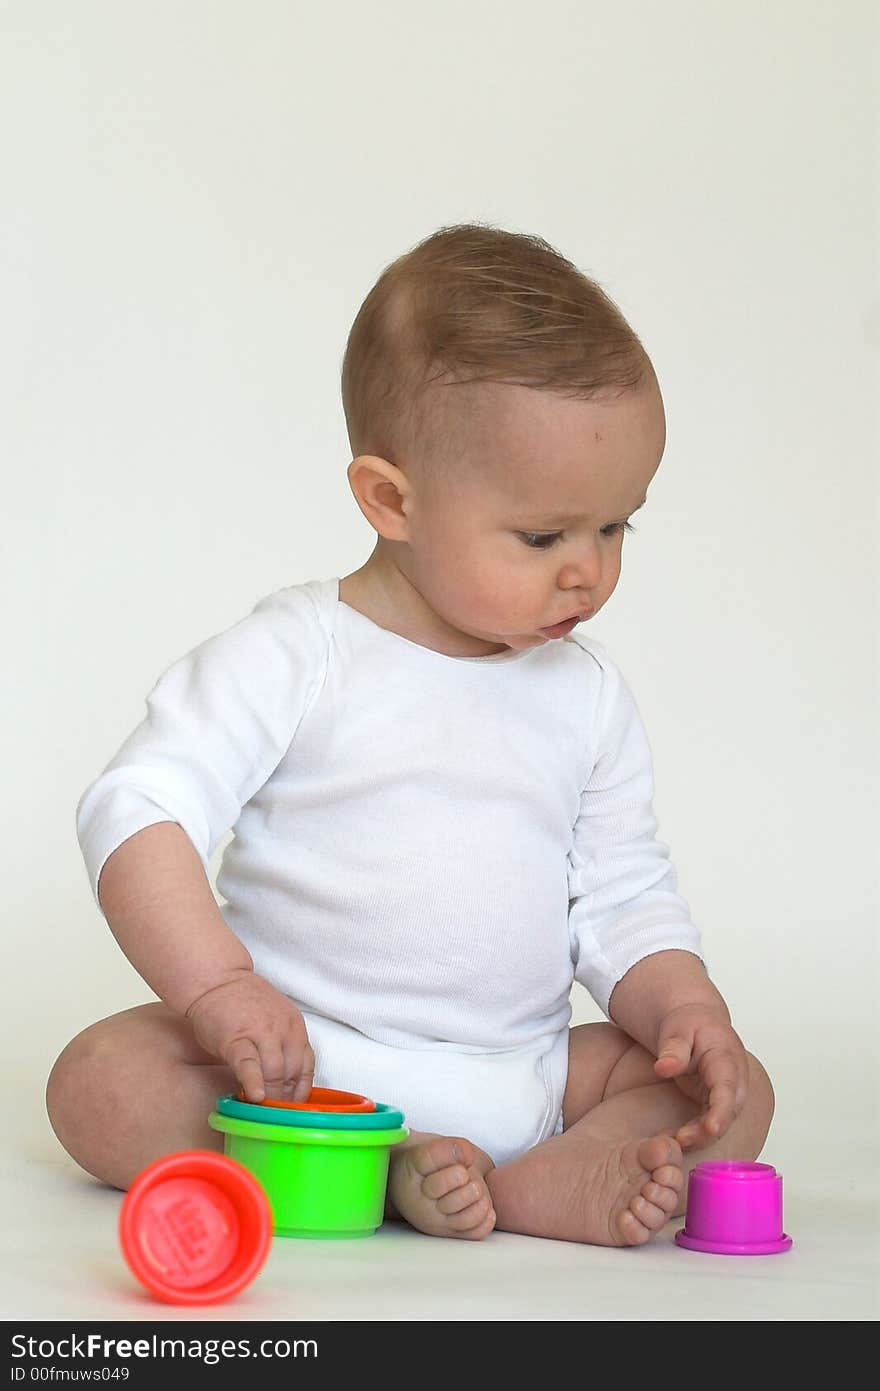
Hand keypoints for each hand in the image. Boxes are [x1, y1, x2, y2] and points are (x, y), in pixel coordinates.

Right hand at [186, 971, 314, 1103]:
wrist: (218, 980)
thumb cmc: (244, 1004)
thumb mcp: (275, 1021)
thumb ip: (283, 1047)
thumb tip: (285, 1085)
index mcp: (295, 1026)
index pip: (306, 1066)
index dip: (301, 1091)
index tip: (294, 1108)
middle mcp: (283, 1029)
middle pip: (292, 1073)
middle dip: (285, 1099)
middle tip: (276, 1116)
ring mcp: (260, 1033)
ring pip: (275, 1072)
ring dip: (271, 1096)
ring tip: (264, 1112)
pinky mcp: (235, 1039)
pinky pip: (249, 1065)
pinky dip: (254, 1083)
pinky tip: (254, 1097)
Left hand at [653, 1004, 748, 1149]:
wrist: (694, 1022)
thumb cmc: (688, 1023)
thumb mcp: (677, 1029)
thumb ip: (673, 1048)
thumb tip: (664, 1068)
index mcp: (726, 1057)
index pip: (728, 1087)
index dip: (722, 1110)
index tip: (711, 1128)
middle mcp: (733, 1078)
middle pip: (729, 1110)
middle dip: (710, 1130)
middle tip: (682, 1140)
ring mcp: (727, 1091)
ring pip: (722, 1120)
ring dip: (703, 1135)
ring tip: (676, 1143)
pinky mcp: (716, 1101)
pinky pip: (711, 1121)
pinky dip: (698, 1133)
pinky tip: (678, 1140)